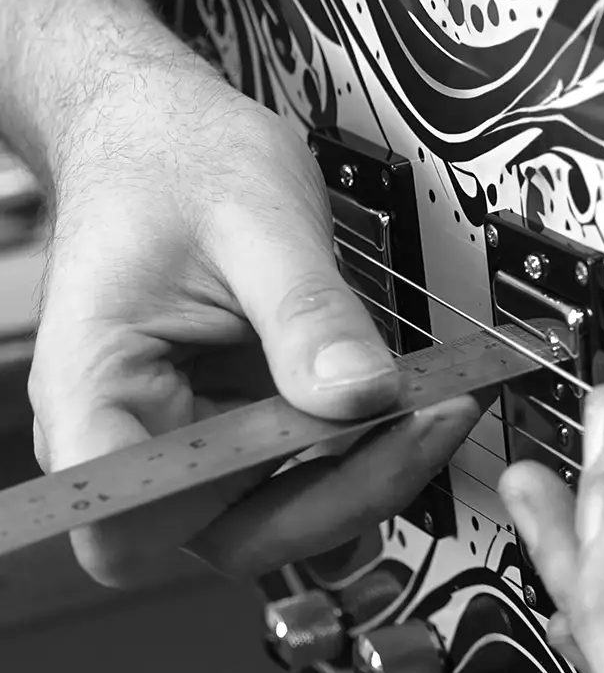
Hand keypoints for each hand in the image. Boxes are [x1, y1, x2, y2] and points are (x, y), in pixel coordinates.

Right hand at [31, 72, 476, 586]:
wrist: (166, 139)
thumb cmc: (175, 163)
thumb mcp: (254, 217)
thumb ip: (306, 312)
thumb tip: (361, 394)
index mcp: (97, 388)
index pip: (127, 514)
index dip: (226, 512)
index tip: (331, 448)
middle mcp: (139, 437)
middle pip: (236, 533)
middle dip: (349, 491)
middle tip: (431, 420)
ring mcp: (196, 443)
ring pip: (286, 517)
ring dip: (371, 477)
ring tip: (437, 405)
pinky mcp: (247, 432)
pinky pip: (310, 474)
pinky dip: (370, 453)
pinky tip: (412, 406)